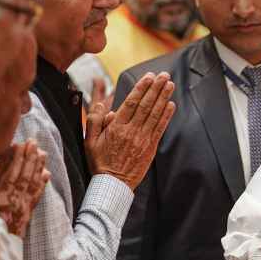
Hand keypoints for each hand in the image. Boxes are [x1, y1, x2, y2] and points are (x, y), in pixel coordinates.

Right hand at [0, 140, 50, 235]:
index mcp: (0, 198)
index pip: (11, 174)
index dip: (17, 159)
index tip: (20, 145)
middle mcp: (14, 201)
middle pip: (25, 175)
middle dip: (30, 157)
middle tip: (33, 142)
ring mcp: (23, 207)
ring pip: (33, 183)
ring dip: (38, 166)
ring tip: (42, 152)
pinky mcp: (28, 212)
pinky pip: (37, 195)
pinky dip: (42, 183)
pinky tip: (46, 173)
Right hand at [85, 72, 175, 190]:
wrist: (113, 184)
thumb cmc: (100, 162)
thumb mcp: (89, 141)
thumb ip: (95, 121)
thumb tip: (102, 105)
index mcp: (116, 127)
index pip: (131, 102)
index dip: (141, 88)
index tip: (148, 76)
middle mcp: (131, 131)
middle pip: (146, 105)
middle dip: (155, 88)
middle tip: (163, 75)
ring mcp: (142, 139)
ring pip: (155, 114)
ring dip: (163, 98)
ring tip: (169, 85)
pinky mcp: (150, 147)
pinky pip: (160, 128)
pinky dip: (166, 116)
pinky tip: (171, 105)